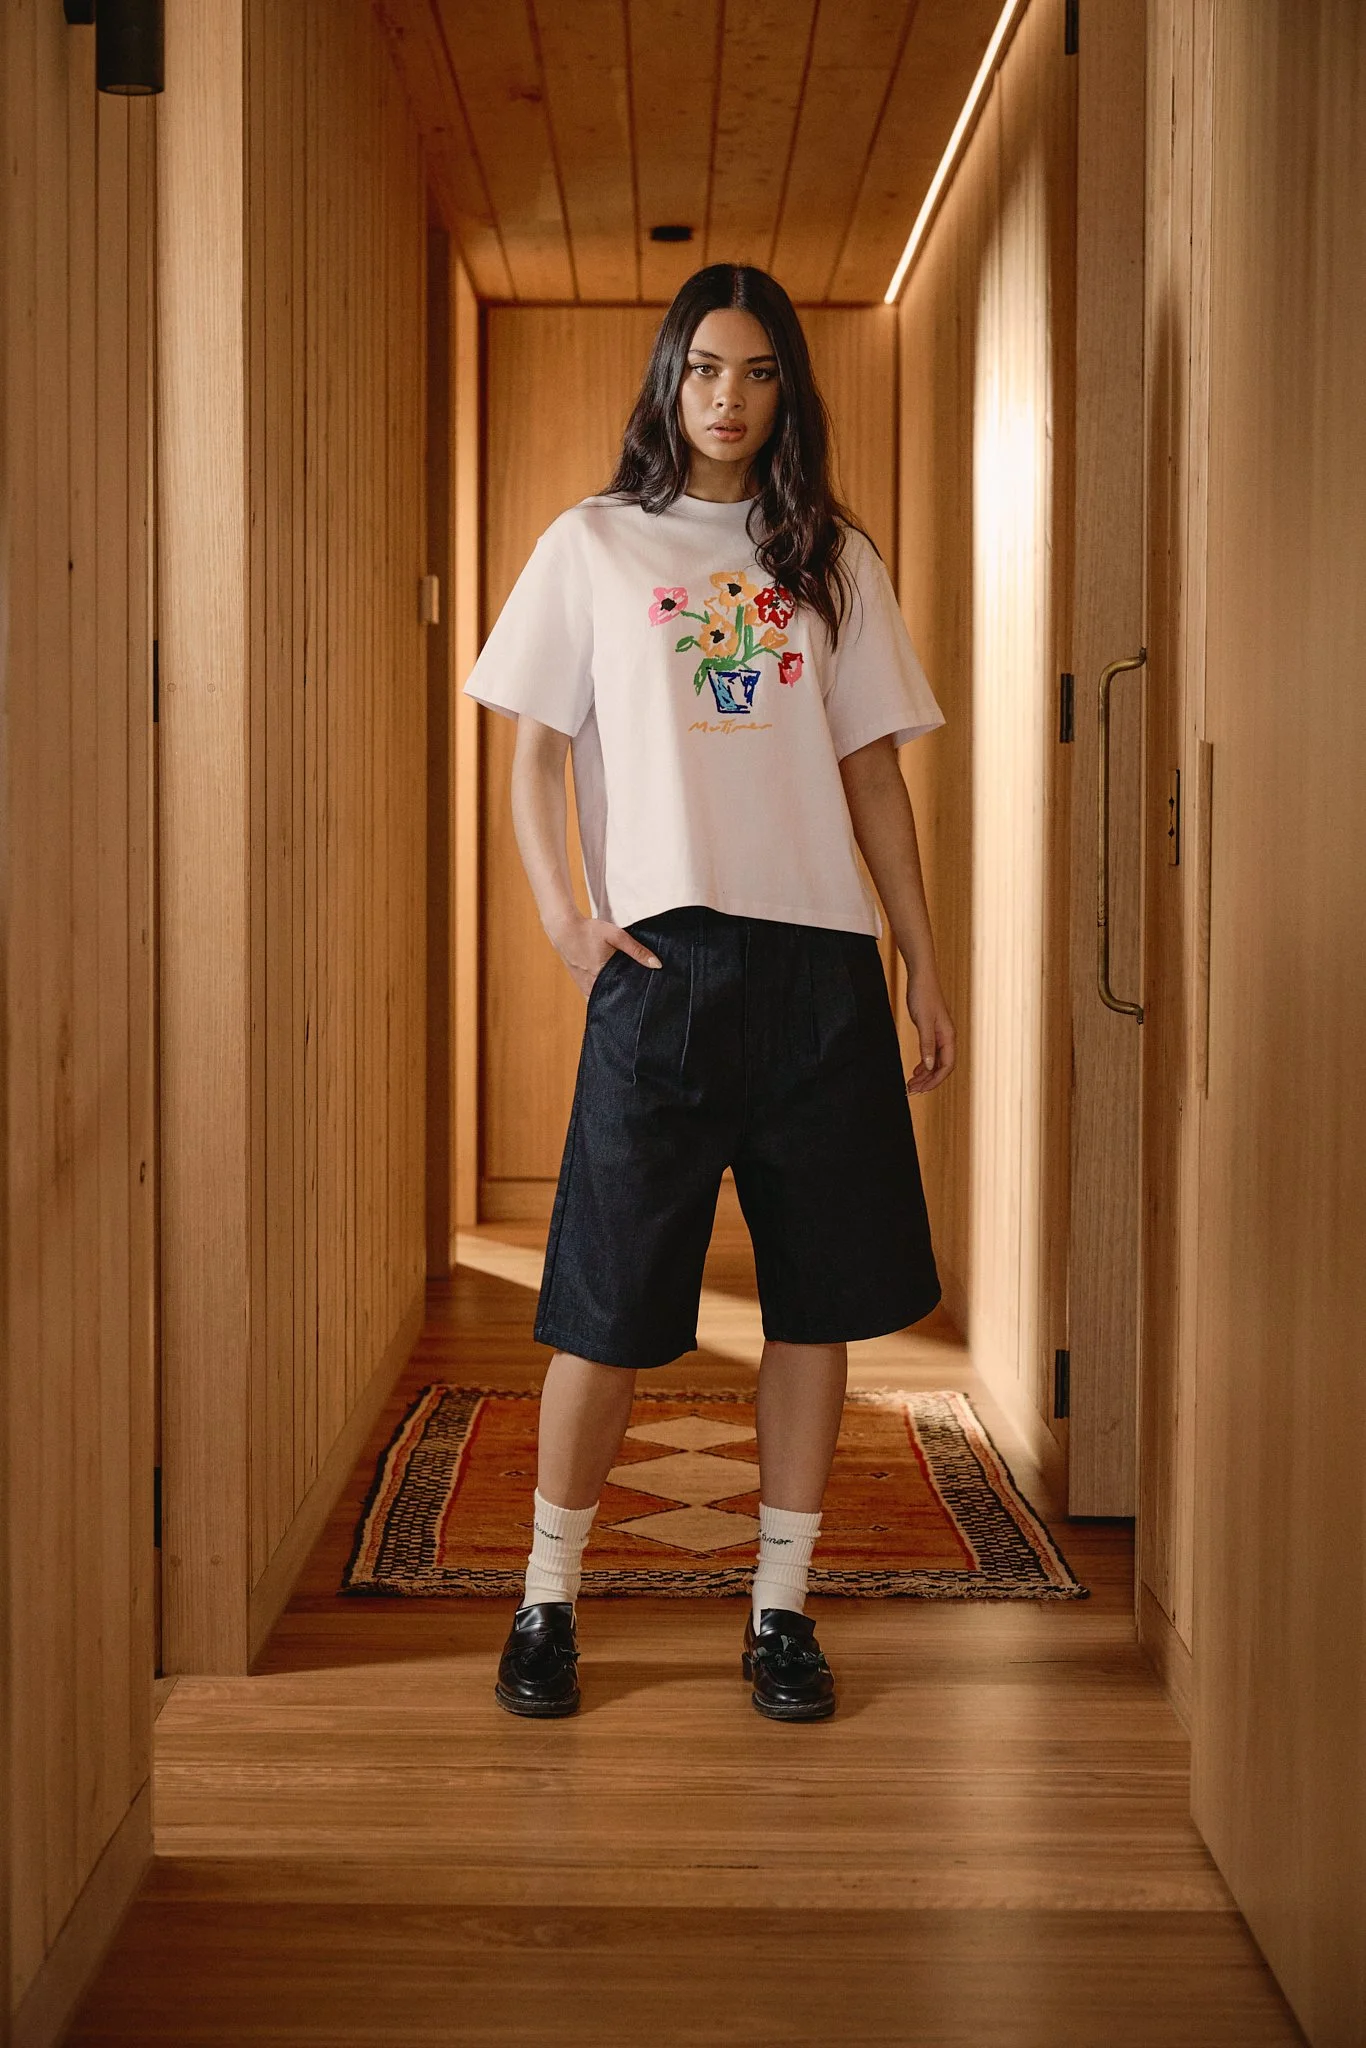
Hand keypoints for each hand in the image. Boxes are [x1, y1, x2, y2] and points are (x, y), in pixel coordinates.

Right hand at [552, 914, 661, 999]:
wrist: (563, 929)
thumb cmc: (590, 931)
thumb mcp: (616, 936)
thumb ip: (637, 950)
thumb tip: (657, 965)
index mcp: (601, 976)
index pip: (621, 996)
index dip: (633, 1000)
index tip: (646, 1002)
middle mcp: (591, 985)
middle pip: (612, 1001)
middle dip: (625, 1002)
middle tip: (641, 1003)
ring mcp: (584, 987)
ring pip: (602, 1001)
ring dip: (613, 1000)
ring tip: (628, 999)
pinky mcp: (580, 984)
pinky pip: (593, 997)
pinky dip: (603, 997)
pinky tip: (613, 993)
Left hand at [903, 971, 955, 1094]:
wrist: (921, 977)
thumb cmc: (923, 995)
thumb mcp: (923, 1021)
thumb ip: (926, 1044)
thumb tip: (928, 1066)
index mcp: (948, 1036)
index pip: (946, 1066)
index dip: (935, 1080)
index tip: (922, 1089)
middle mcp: (947, 1038)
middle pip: (941, 1067)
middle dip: (928, 1081)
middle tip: (913, 1090)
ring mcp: (939, 1035)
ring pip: (935, 1062)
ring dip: (924, 1074)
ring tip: (912, 1083)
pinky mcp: (931, 1031)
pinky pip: (930, 1053)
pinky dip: (923, 1064)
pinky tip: (915, 1070)